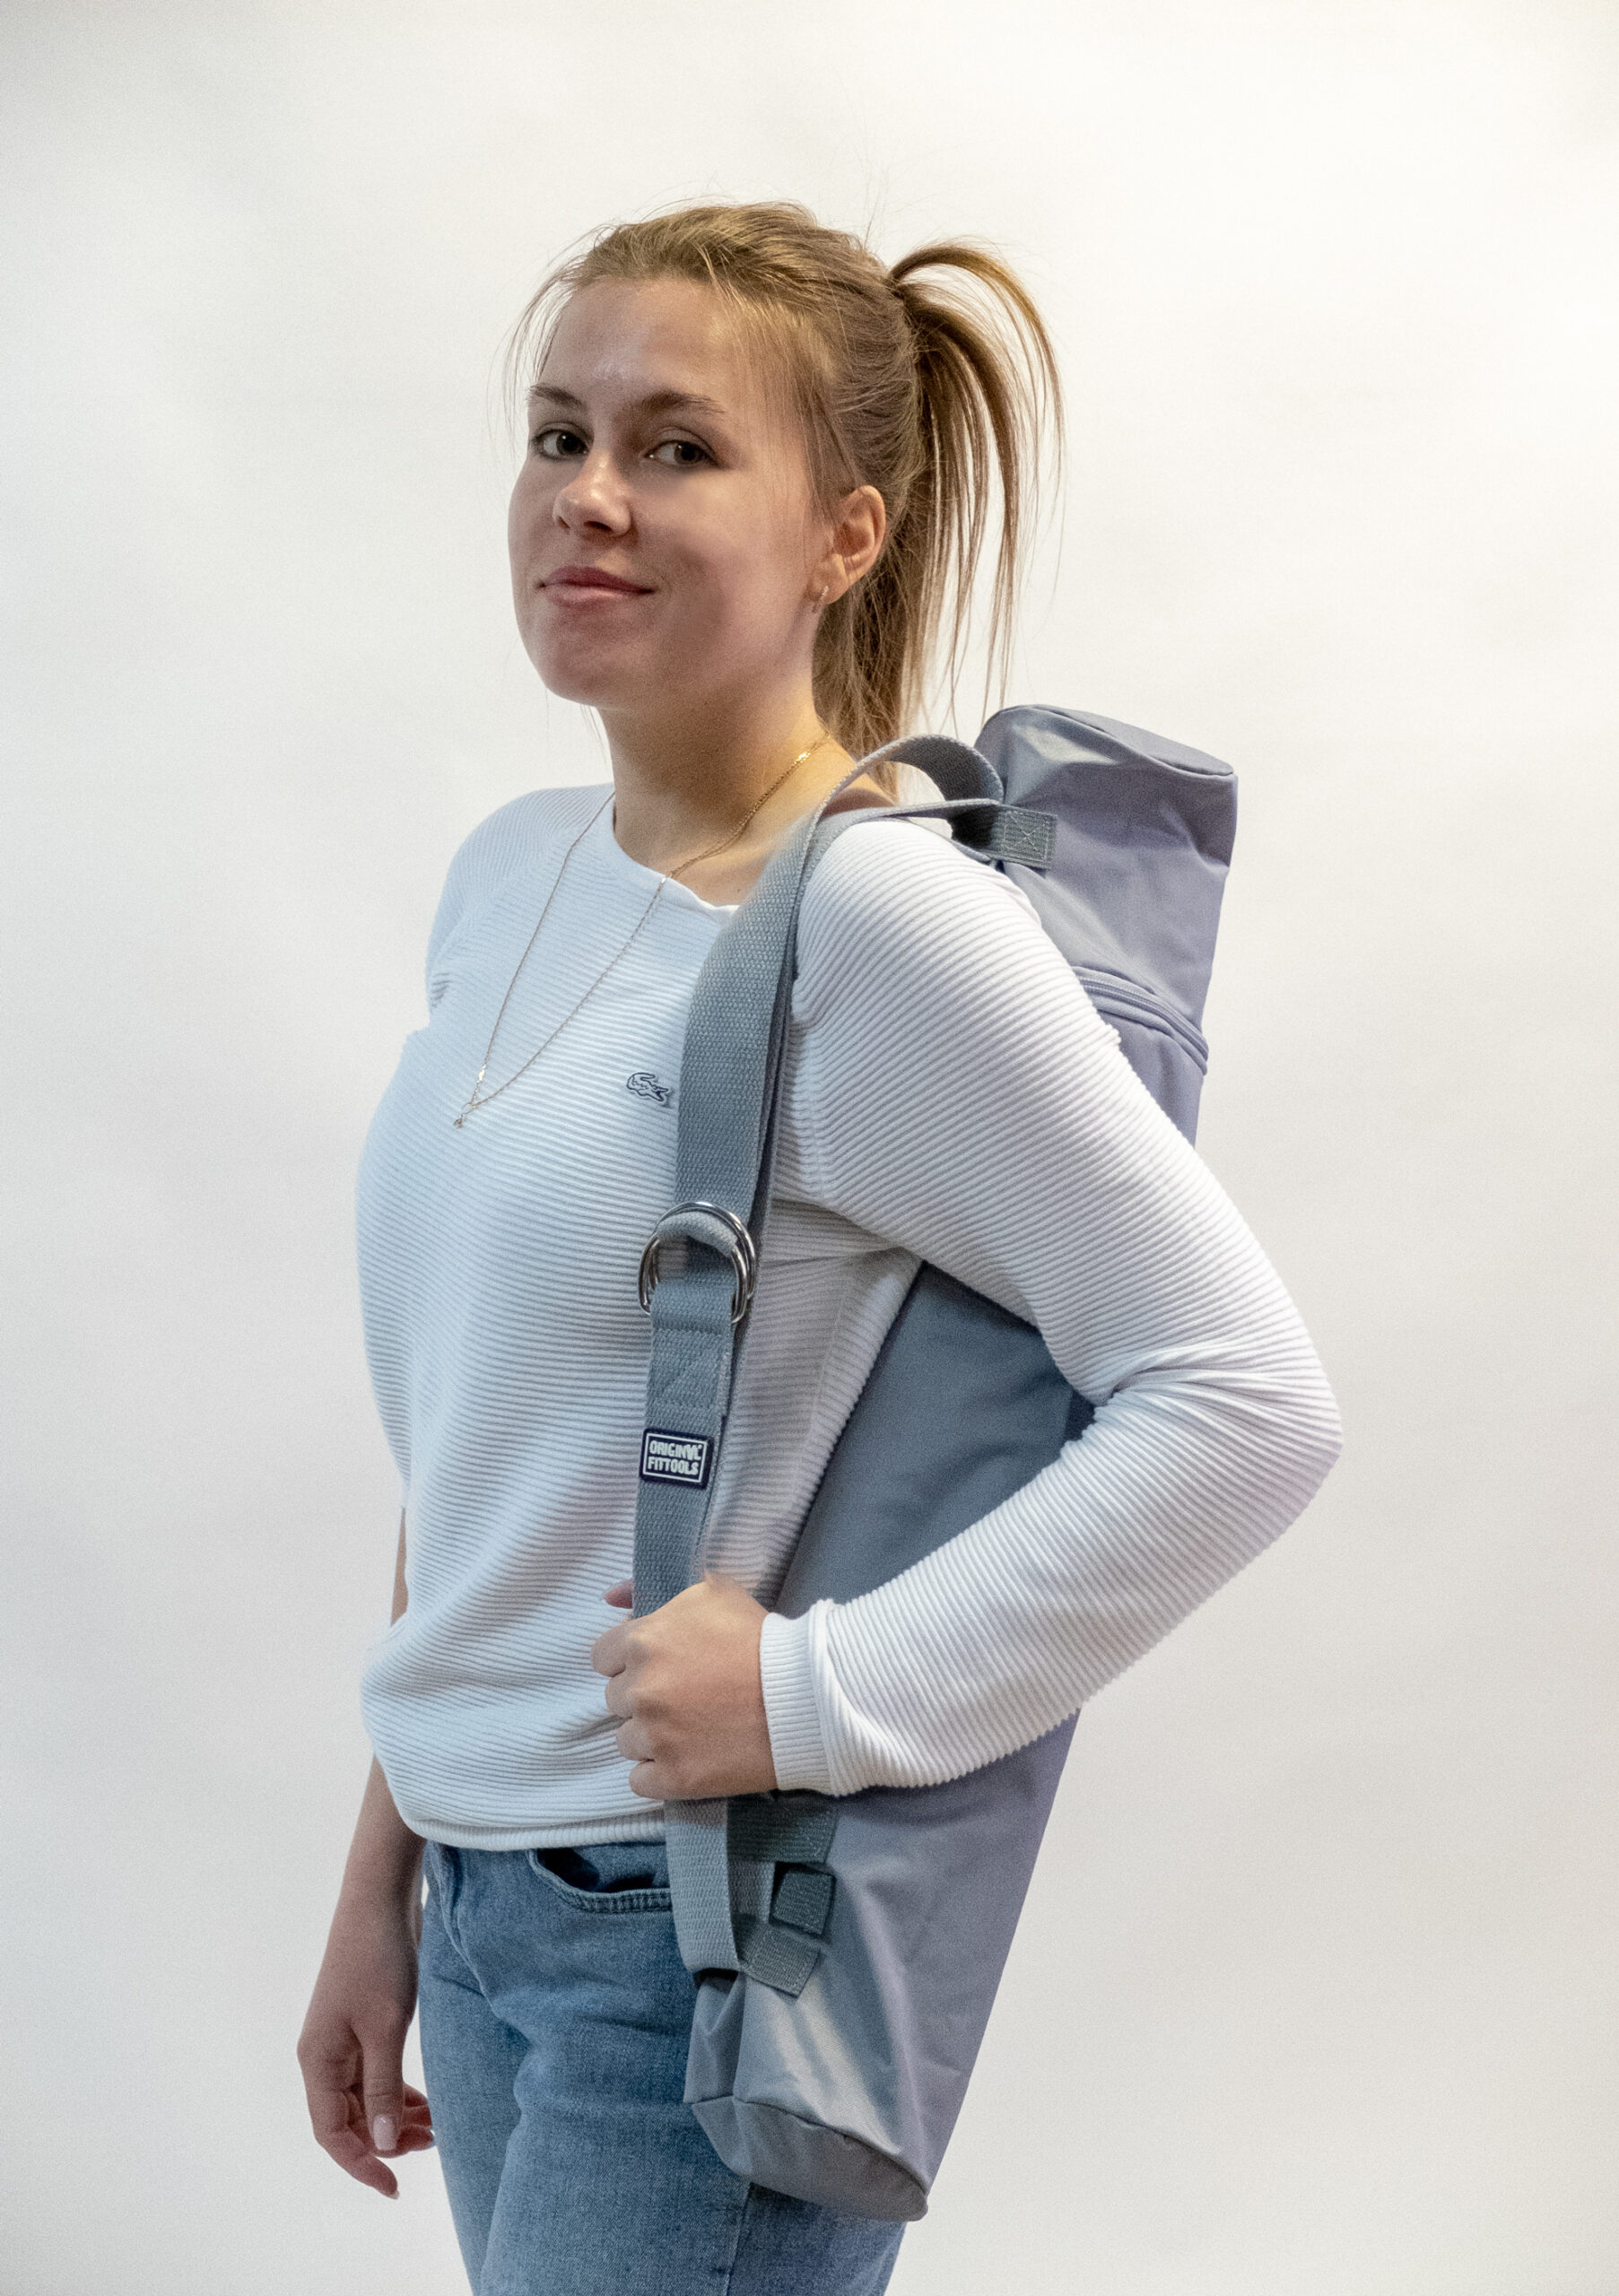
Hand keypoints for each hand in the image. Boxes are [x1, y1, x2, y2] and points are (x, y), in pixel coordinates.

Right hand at [298, 1891, 434, 2198]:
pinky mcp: (364, 2025)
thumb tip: (385, 2144)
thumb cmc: (378, 1960)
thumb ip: (384, 2087)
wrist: (380, 1899)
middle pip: (350, 2120)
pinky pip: (376, 2074)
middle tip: (432, 2145)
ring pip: (366, 2098)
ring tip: (436, 2128)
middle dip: (387, 2141)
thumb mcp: (385, 2027)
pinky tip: (427, 2102)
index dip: (361, 2165)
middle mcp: (324, 2056)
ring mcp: (343, 2040)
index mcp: (318, 2061)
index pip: (332, 2134)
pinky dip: (400, 2092)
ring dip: (397, 2118)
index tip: (394, 2187)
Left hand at [592, 1574, 777, 1799]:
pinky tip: (688, 1756)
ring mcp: (655, 1737)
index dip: (630, 1661)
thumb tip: (610, 1597)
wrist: (806, 1695)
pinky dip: (659, 1772)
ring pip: (626, 1741)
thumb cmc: (761, 1638)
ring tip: (692, 1727)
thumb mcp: (711, 1591)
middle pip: (616, 1700)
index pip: (603, 1657)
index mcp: (643, 1641)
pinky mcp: (673, 1777)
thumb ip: (650, 1592)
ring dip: (651, 1735)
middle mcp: (641, 1689)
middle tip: (685, 1695)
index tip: (660, 1666)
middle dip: (645, 1696)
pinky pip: (640, 1780)